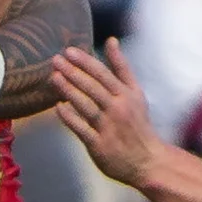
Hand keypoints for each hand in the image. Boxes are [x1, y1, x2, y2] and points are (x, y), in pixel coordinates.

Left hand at [50, 40, 163, 188]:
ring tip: (53, 77)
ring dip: (69, 91)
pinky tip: (58, 107)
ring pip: (86, 106)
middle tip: (55, 59)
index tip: (69, 51)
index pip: (103, 74)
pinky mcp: (99, 146)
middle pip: (93, 88)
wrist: (147, 161)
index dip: (85, 62)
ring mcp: (109, 128)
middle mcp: (118, 109)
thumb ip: (121, 68)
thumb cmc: (137, 123)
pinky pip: (82, 129)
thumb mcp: (135, 93)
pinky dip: (70, 118)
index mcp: (127, 95)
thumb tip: (110, 40)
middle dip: (73, 72)